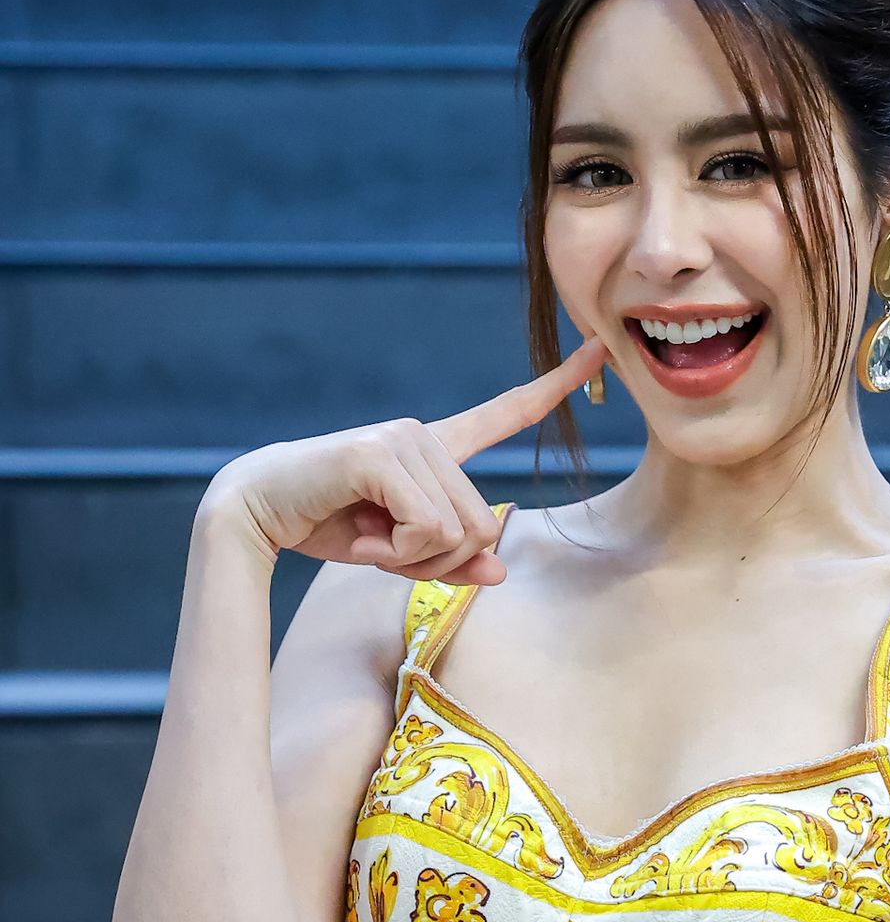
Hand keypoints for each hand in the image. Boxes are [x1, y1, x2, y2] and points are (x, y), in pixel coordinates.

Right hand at [196, 332, 608, 584]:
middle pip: (481, 523)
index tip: (600, 350)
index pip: (506, 413)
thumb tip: (501, 570)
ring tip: (368, 536)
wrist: (257, 515)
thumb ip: (452, 560)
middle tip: (385, 548)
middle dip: (439, 559)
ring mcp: (403, 439)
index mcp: (436, 449)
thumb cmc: (331, 526)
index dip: (556, 385)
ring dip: (413, 557)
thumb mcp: (401, 554)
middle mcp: (424, 435)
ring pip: (458, 530)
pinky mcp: (379, 455)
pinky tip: (359, 534)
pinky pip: (427, 526)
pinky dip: (396, 551)